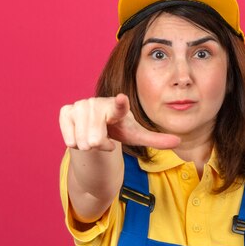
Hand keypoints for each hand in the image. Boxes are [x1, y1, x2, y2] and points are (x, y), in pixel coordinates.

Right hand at [59, 93, 180, 150]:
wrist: (98, 123)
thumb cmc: (119, 128)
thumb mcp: (136, 135)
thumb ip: (155, 139)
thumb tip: (178, 142)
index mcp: (118, 107)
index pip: (119, 106)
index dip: (119, 104)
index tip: (121, 99)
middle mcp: (97, 103)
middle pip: (95, 139)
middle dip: (101, 146)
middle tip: (106, 139)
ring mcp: (80, 105)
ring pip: (82, 141)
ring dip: (89, 146)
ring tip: (95, 136)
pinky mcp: (66, 111)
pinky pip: (69, 138)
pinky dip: (75, 142)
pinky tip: (81, 135)